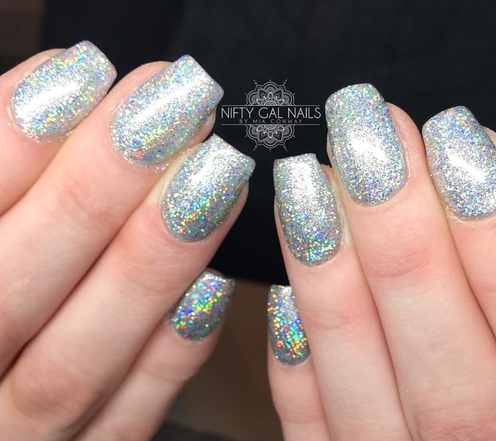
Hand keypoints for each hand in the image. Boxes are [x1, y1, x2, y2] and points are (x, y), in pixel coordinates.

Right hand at [0, 41, 253, 440]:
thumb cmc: (2, 267)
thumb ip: (2, 167)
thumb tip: (59, 85)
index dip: (15, 140)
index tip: (90, 72)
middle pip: (17, 288)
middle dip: (100, 187)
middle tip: (175, 105)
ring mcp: (18, 435)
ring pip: (78, 363)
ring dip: (153, 260)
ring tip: (216, 170)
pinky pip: (126, 422)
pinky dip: (172, 352)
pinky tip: (215, 281)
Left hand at [268, 84, 495, 439]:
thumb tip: (480, 183)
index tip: (454, 138)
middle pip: (442, 363)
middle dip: (400, 237)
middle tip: (363, 136)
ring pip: (365, 393)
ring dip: (330, 282)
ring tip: (305, 183)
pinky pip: (313, 433)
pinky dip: (298, 363)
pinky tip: (282, 286)